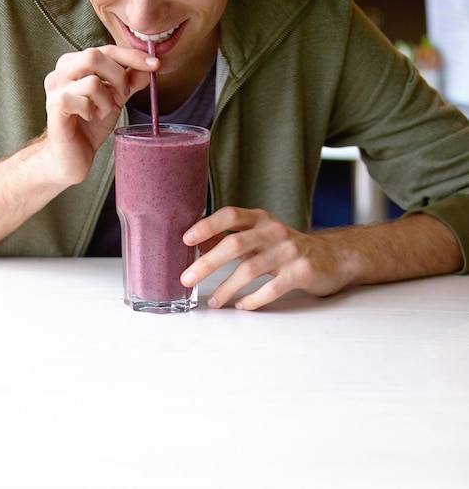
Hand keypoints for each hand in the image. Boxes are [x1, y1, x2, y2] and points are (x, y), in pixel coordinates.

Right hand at [43, 45, 158, 186]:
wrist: (71, 157)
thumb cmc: (89, 128)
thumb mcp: (115, 100)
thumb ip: (129, 83)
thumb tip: (150, 66)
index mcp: (74, 64)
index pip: (105, 49)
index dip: (131, 56)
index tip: (155, 64)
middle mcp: (61, 71)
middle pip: (94, 55)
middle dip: (118, 77)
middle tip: (123, 96)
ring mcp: (55, 88)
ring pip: (92, 81)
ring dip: (105, 101)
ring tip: (100, 113)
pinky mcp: (55, 106)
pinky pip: (83, 100)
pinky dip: (92, 111)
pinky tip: (88, 119)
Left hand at [180, 207, 352, 309]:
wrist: (334, 257)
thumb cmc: (288, 247)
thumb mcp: (260, 237)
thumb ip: (231, 239)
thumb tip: (198, 245)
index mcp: (260, 219)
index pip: (230, 215)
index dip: (207, 226)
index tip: (187, 239)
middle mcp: (274, 232)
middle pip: (235, 244)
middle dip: (207, 263)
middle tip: (188, 278)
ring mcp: (289, 251)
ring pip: (250, 269)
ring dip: (227, 288)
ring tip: (214, 302)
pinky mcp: (301, 272)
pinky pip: (271, 288)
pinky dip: (253, 300)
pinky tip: (242, 305)